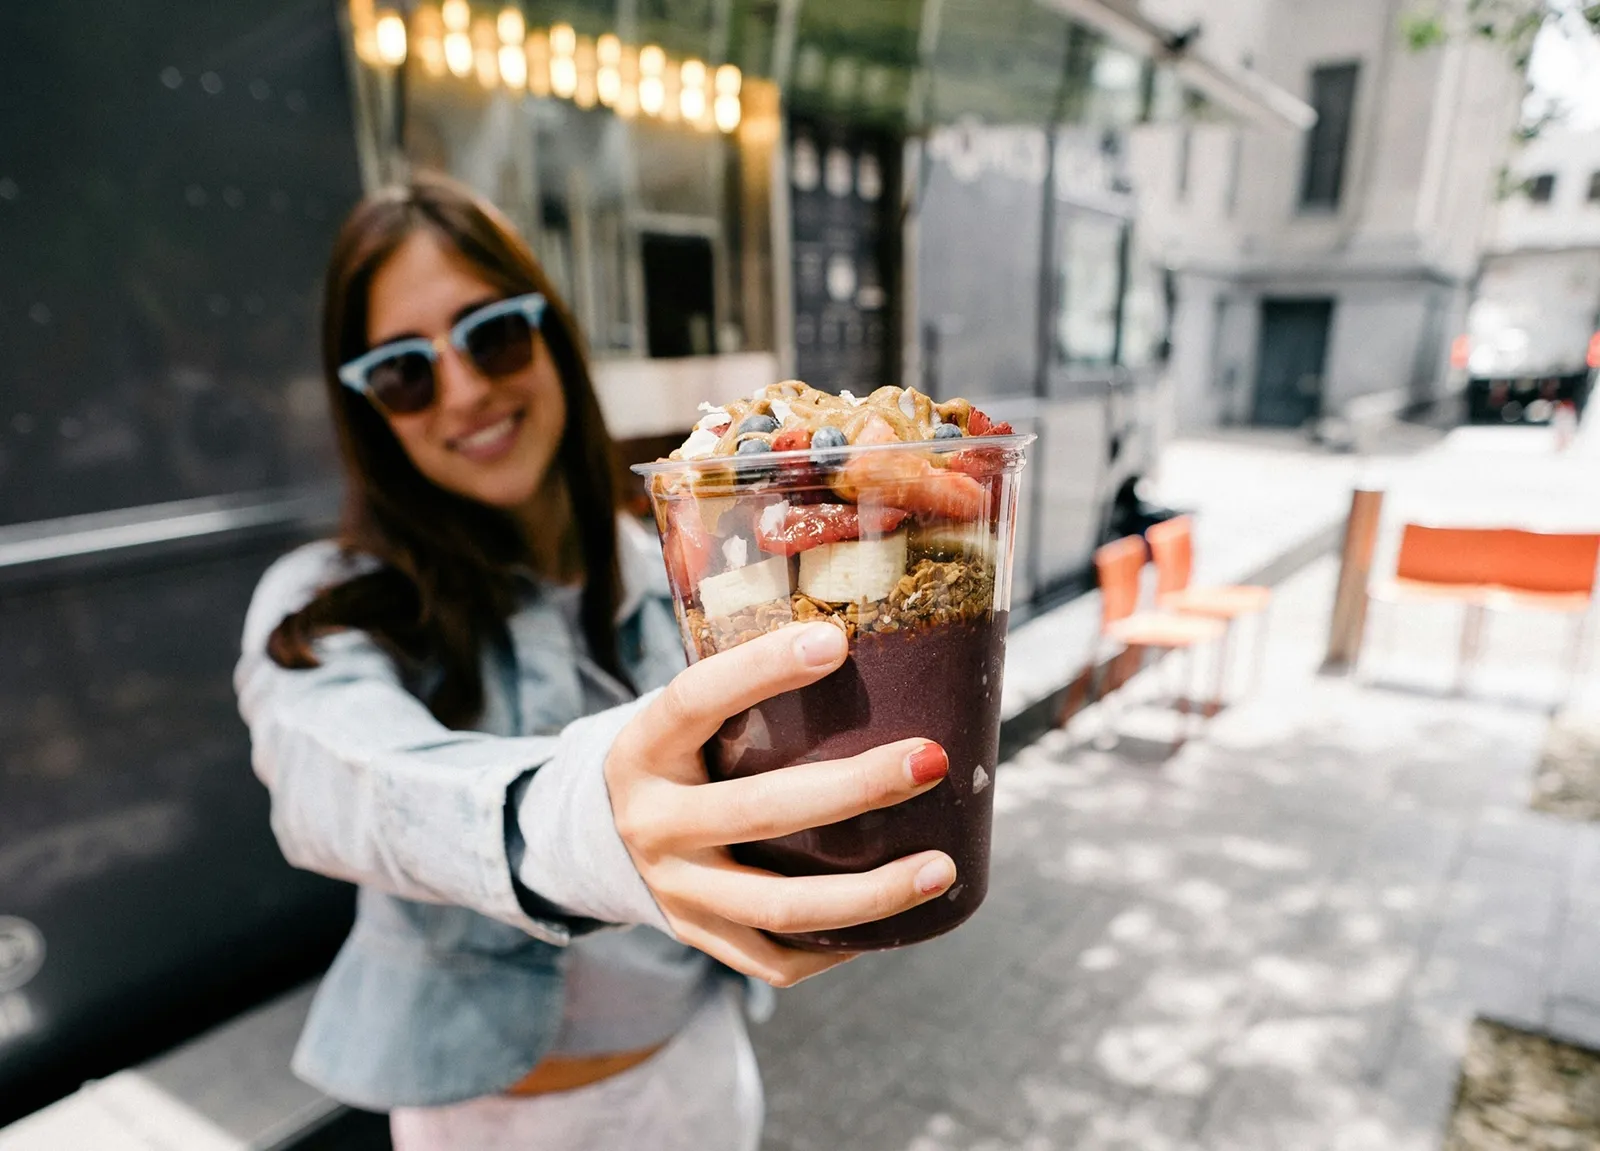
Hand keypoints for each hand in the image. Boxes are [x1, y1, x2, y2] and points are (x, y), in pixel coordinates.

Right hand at [604, 622, 956, 987]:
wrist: (603, 836)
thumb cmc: (681, 754)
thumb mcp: (685, 715)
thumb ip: (745, 684)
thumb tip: (857, 632)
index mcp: (645, 749)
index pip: (695, 699)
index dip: (760, 670)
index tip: (836, 642)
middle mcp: (653, 823)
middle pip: (761, 810)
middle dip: (857, 787)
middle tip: (931, 760)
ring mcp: (675, 890)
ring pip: (781, 904)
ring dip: (871, 893)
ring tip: (941, 869)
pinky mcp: (699, 936)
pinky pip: (776, 956)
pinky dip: (838, 944)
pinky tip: (895, 921)